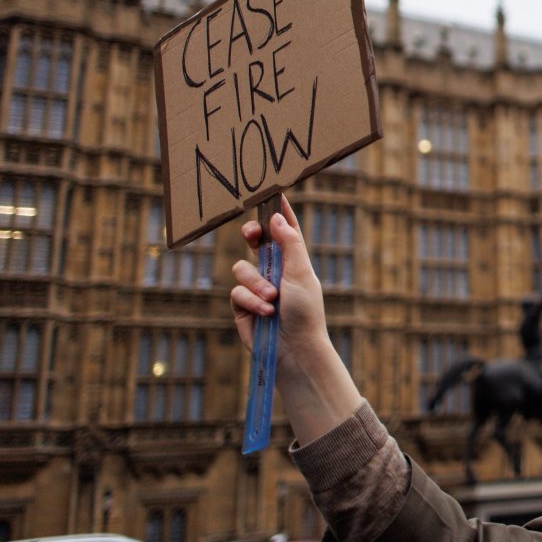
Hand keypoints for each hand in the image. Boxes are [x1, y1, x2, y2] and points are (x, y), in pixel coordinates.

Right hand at [230, 195, 327, 370]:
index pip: (284, 231)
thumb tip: (276, 217)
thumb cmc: (305, 310)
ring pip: (241, 268)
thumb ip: (289, 243)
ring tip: (272, 298)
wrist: (294, 347)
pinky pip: (236, 291)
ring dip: (256, 283)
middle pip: (255, 242)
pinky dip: (250, 300)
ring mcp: (256, 287)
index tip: (272, 193)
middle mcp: (274, 270)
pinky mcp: (242, 305)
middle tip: (251, 232)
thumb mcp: (301, 272)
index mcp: (293, 260)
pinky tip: (265, 312)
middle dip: (250, 234)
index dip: (278, 213)